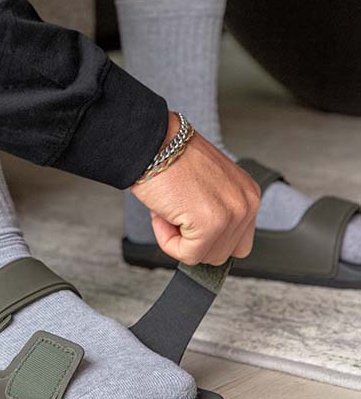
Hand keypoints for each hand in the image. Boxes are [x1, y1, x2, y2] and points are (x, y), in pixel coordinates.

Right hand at [129, 112, 260, 265]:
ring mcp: (232, 214)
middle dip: (192, 239)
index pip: (236, 241)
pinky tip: (162, 214)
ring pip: (204, 256)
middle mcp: (246, 204)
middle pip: (221, 253)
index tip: (186, 220)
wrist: (151, 142)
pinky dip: (167, 241)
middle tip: (174, 212)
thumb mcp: (206, 184)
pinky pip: (187, 254)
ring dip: (178, 239)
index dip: (206, 238)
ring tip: (168, 210)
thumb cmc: (168, 157)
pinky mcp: (211, 223)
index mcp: (247, 194)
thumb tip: (201, 241)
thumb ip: (214, 211)